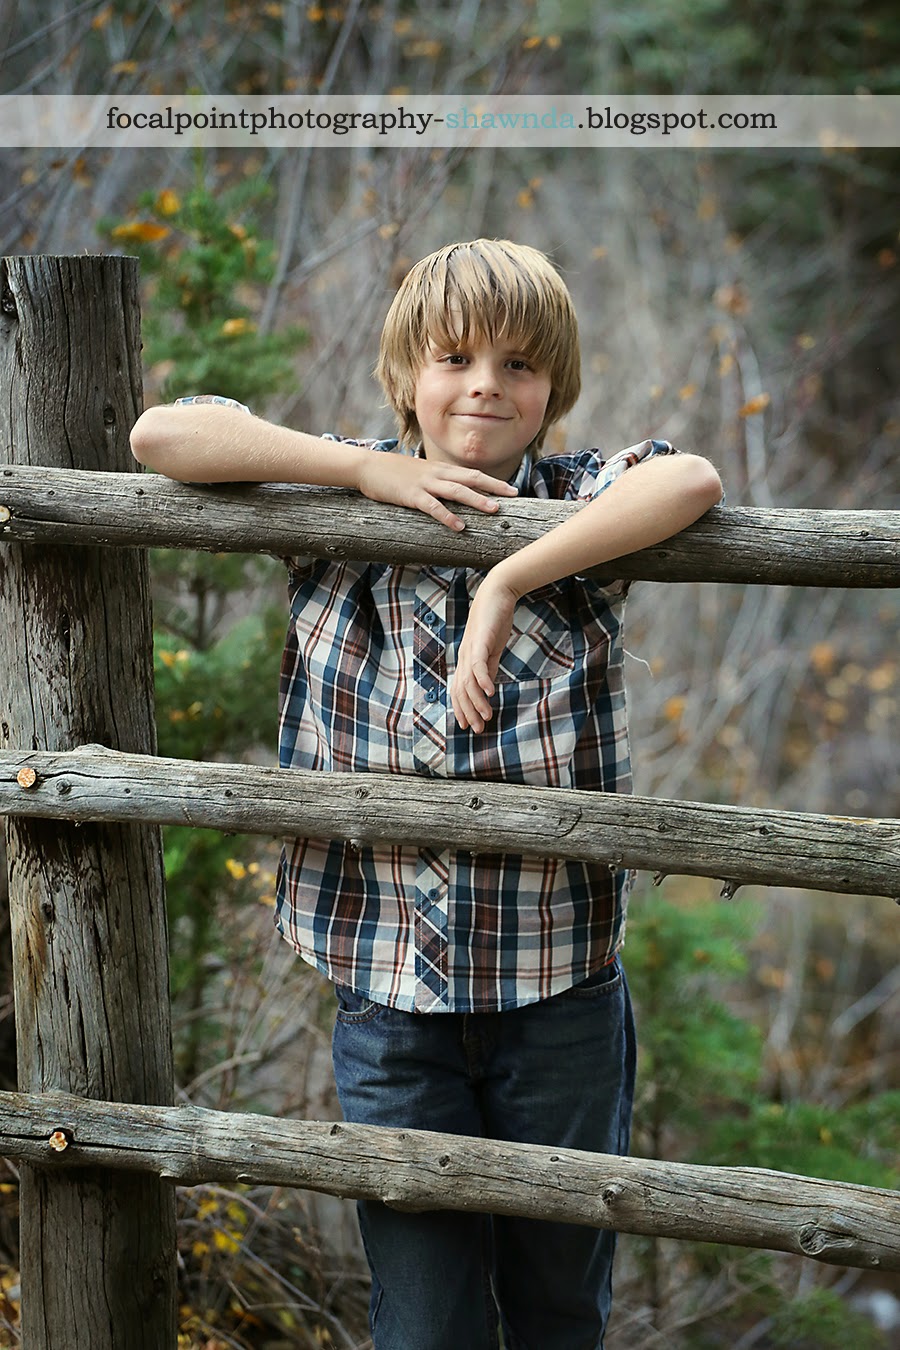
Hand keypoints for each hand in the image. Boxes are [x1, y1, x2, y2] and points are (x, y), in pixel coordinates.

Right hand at [355, 455, 516, 531]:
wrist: (367, 466)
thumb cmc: (393, 473)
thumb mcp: (420, 474)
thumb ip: (437, 482)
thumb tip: (452, 493)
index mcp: (440, 469)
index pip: (472, 474)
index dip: (493, 482)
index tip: (512, 490)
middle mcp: (437, 474)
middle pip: (471, 479)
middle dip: (494, 487)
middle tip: (514, 496)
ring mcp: (425, 484)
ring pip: (457, 491)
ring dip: (476, 500)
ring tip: (494, 510)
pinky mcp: (412, 496)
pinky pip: (433, 507)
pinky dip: (447, 516)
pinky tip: (459, 526)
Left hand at [450, 571, 519, 731]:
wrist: (497, 594)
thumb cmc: (493, 621)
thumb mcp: (492, 650)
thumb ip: (489, 668)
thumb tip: (487, 689)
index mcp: (466, 660)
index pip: (459, 690)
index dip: (462, 709)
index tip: (470, 726)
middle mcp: (464, 657)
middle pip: (460, 690)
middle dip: (468, 712)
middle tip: (478, 729)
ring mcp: (470, 649)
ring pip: (468, 681)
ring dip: (476, 701)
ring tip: (487, 715)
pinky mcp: (480, 641)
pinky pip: (478, 664)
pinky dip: (483, 680)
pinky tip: (489, 693)